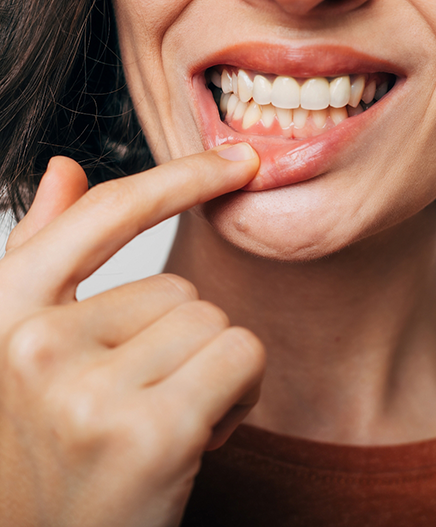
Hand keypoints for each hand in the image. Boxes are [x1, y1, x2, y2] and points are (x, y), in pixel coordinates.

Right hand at [0, 145, 264, 526]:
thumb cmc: (67, 447)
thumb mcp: (41, 350)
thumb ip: (45, 254)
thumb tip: (62, 169)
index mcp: (6, 318)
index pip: (101, 217)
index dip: (175, 179)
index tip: (234, 160)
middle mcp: (34, 347)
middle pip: (179, 286)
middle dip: (184, 341)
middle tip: (148, 400)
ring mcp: (88, 391)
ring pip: (214, 321)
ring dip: (210, 369)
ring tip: (166, 420)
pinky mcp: (152, 431)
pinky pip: (241, 356)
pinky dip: (240, 393)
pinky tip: (196, 439)